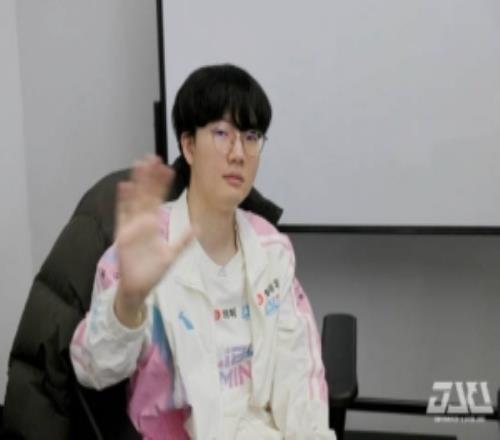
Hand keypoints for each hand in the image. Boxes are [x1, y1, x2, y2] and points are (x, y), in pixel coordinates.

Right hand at [114, 155, 194, 326]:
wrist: (138, 287)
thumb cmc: (153, 270)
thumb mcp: (172, 255)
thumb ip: (183, 241)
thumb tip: (199, 228)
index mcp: (154, 223)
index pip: (159, 198)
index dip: (162, 184)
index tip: (167, 168)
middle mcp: (143, 220)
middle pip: (146, 194)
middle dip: (149, 177)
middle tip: (152, 157)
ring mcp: (132, 226)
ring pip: (135, 199)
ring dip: (137, 182)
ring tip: (139, 165)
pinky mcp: (123, 234)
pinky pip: (123, 214)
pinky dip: (124, 201)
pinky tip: (125, 186)